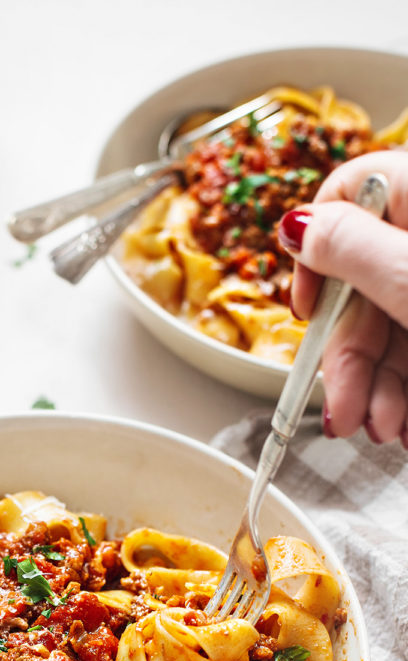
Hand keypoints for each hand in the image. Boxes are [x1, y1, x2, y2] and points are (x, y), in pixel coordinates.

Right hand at [278, 152, 407, 444]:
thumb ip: (346, 247)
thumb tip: (295, 224)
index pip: (343, 199)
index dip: (313, 258)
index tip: (306, 311)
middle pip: (363, 288)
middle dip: (350, 361)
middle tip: (346, 413)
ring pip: (391, 328)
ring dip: (377, 389)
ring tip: (384, 430)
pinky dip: (406, 391)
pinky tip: (406, 424)